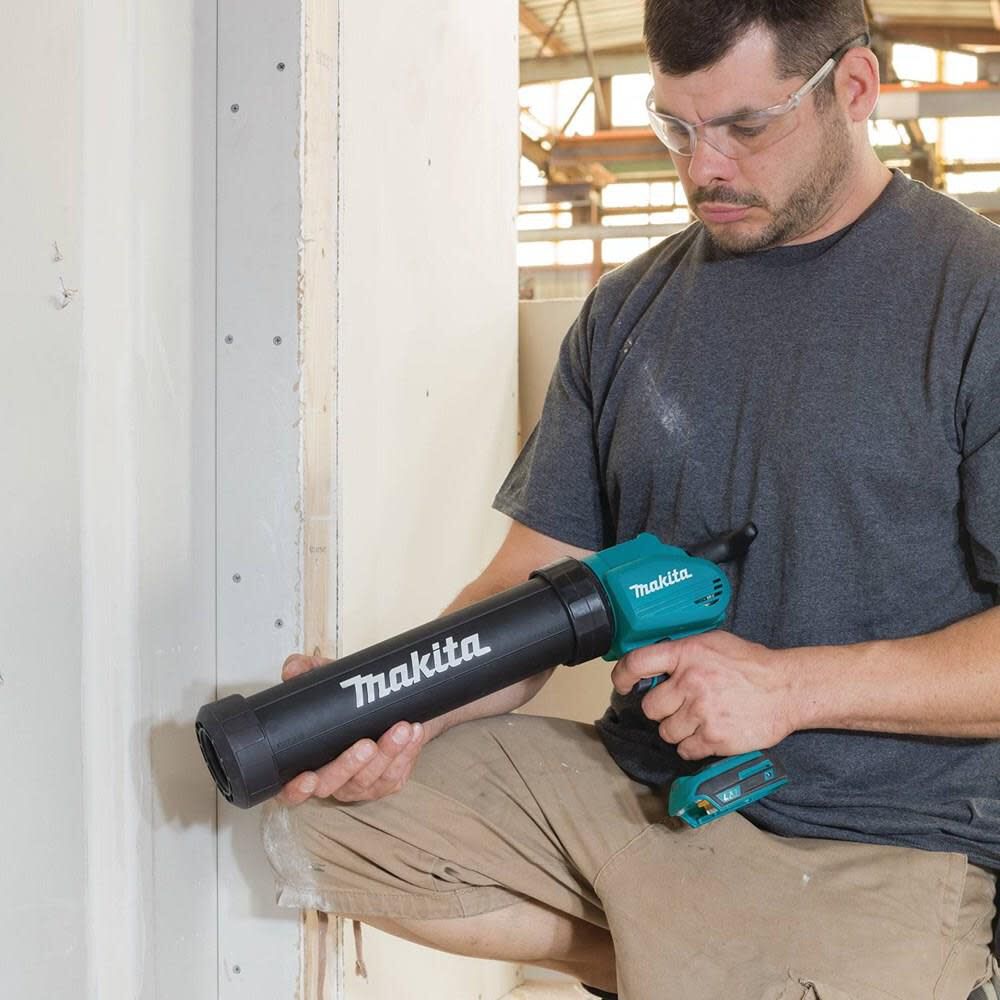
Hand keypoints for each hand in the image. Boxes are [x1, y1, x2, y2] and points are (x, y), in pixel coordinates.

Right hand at [276, 653, 427, 805]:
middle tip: (366, 744)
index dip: (298, 790)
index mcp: (308, 764)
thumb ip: (306, 674)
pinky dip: (407, 752)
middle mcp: (332, 780)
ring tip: (401, 728)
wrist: (386, 708)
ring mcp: (360, 785)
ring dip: (388, 753)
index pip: (293, 790)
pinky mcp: (387, 782)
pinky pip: (396, 773)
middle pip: (334, 784)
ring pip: (370, 777)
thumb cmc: (348, 705)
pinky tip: (413, 733)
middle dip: (351, 765)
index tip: (308, 778)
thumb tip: (292, 669)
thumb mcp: (328, 685)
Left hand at [610, 631, 797, 759]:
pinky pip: (685, 750)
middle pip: (651, 707)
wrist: (787, 689)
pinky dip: (694, 746)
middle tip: (682, 706)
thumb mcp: (713, 644)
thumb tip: (655, 667)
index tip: (621, 684)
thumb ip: (683, 653)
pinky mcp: (714, 738)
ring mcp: (702, 711)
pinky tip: (709, 733)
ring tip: (701, 719)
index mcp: (688, 654)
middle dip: (663, 710)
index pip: (638, 662)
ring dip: (679, 730)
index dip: (622, 675)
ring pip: (666, 732)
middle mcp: (691, 681)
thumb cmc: (752, 665)